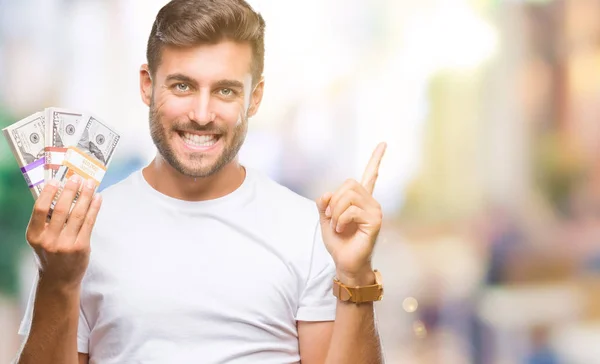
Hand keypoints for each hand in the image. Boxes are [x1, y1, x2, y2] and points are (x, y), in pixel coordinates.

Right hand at [25, 175, 102, 289]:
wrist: (59, 280)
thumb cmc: (50, 254)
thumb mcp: (41, 239)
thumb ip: (46, 221)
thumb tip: (61, 193)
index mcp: (34, 235)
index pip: (39, 209)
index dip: (48, 193)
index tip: (56, 180)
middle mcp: (48, 240)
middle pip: (61, 209)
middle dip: (71, 191)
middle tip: (77, 178)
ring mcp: (65, 244)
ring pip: (78, 214)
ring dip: (86, 196)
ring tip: (90, 184)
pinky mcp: (81, 247)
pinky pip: (89, 222)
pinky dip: (94, 208)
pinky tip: (97, 198)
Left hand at [316, 142, 385, 285]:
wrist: (345, 263)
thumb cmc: (338, 243)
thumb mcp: (325, 220)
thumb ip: (324, 204)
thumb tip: (326, 194)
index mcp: (361, 200)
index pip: (371, 174)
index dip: (376, 158)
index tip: (384, 143)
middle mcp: (371, 202)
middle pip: (349, 184)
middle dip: (333, 201)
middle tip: (330, 217)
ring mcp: (375, 210)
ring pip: (348, 196)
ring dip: (335, 212)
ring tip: (336, 226)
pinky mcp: (375, 220)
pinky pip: (351, 210)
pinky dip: (340, 219)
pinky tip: (341, 229)